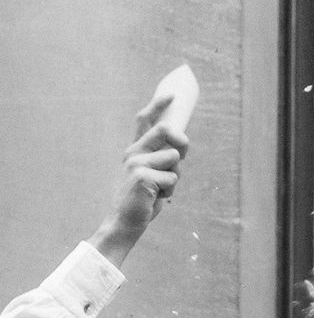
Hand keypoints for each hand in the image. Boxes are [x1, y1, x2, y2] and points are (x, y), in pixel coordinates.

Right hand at [89, 95, 187, 266]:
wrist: (126, 221)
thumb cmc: (143, 200)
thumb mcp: (155, 176)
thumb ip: (165, 160)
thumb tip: (181, 145)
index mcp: (135, 150)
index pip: (144, 120)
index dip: (158, 105)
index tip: (170, 95)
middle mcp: (133, 152)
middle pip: (165, 131)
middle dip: (181, 142)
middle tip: (182, 156)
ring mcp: (136, 163)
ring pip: (173, 159)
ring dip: (175, 177)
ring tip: (161, 190)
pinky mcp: (141, 176)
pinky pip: (172, 179)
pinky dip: (170, 192)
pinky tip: (157, 198)